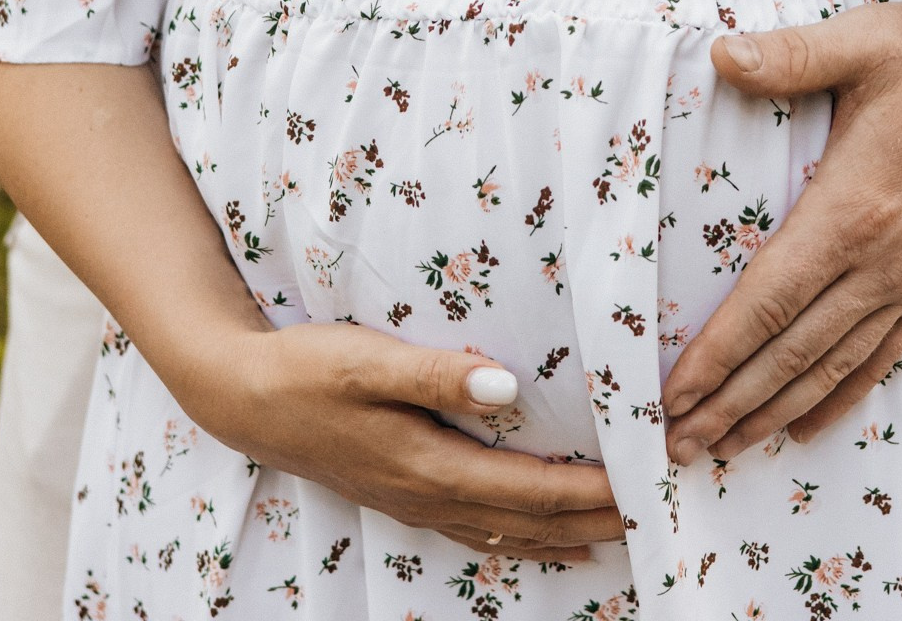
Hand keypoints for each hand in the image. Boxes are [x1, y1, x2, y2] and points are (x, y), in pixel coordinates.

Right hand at [171, 320, 626, 558]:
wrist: (240, 397)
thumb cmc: (304, 368)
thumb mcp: (366, 359)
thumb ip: (438, 373)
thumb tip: (509, 386)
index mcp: (429, 464)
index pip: (534, 487)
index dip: (596, 488)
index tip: (646, 476)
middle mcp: (429, 495)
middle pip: (532, 520)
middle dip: (600, 516)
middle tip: (660, 505)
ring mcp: (414, 503)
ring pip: (509, 533)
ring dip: (569, 532)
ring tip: (624, 530)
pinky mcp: (402, 496)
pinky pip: (479, 532)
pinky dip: (524, 540)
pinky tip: (546, 541)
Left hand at [660, 0, 901, 461]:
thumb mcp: (865, 41)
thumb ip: (790, 56)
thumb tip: (721, 52)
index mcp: (854, 206)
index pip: (768, 298)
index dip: (716, 354)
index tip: (670, 394)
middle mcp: (884, 258)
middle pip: (791, 351)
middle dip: (730, 403)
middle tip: (675, 446)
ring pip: (833, 365)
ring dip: (774, 411)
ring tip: (723, 448)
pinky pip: (883, 353)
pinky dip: (841, 396)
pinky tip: (806, 427)